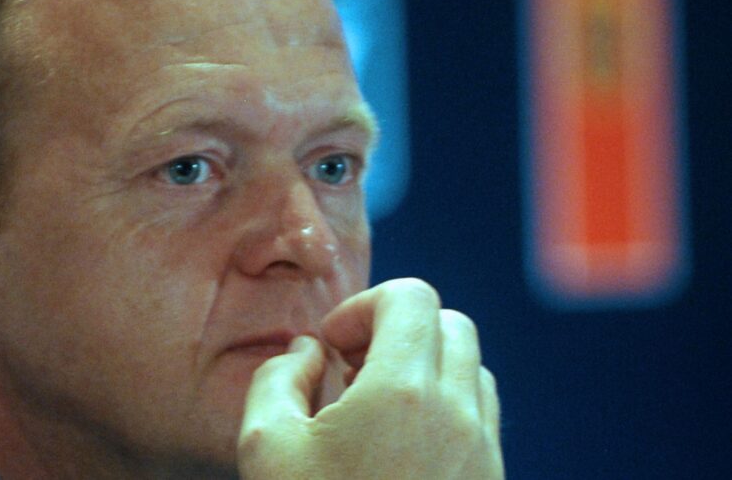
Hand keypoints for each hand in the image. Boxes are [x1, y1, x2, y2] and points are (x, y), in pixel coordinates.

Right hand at [238, 278, 503, 478]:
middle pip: (449, 322)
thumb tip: (305, 352)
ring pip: (471, 366)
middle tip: (354, 370)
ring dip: (426, 365)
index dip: (364, 305)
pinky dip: (446, 404)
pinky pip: (480, 414)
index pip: (411, 296)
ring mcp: (482, 450)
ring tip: (378, 406)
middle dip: (398, 330)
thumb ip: (276, 378)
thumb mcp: (264, 449)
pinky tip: (403, 443)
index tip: (333, 345)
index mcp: (403, 390)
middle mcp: (456, 412)